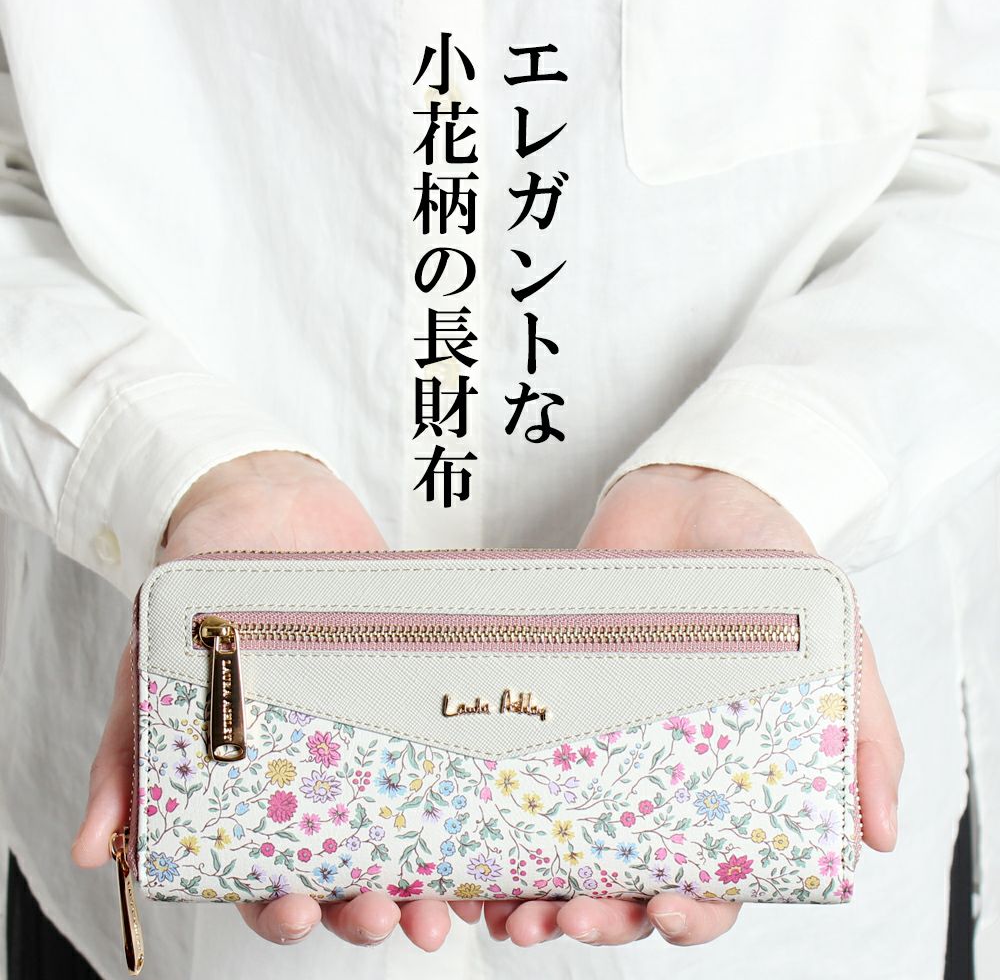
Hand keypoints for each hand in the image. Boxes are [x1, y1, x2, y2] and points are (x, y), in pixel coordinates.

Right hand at [71, 452, 469, 950]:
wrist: (268, 500)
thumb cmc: (202, 587)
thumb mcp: (152, 671)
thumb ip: (129, 753)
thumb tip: (93, 846)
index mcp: (250, 780)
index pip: (265, 869)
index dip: (285, 907)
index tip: (305, 913)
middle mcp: (315, 768)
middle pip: (343, 865)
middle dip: (365, 905)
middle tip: (390, 917)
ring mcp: (370, 733)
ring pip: (402, 828)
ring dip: (424, 877)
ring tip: (443, 902)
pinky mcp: (414, 694)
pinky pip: (447, 757)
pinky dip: (468, 805)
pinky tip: (487, 836)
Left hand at [487, 464, 902, 948]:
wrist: (692, 493)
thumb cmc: (770, 567)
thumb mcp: (836, 645)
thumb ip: (864, 731)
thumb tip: (879, 836)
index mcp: (726, 780)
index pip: (713, 877)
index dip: (692, 912)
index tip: (667, 909)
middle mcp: (656, 775)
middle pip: (627, 880)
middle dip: (600, 915)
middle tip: (568, 916)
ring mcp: (596, 741)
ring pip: (561, 846)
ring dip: (534, 892)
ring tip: (510, 911)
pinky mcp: (546, 703)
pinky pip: (510, 775)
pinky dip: (488, 825)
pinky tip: (467, 857)